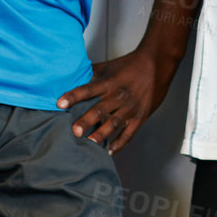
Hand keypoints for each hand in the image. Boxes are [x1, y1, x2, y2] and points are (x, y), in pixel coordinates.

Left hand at [55, 43, 177, 151]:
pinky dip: (120, 143)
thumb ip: (90, 72)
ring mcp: (130, 108)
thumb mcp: (109, 66)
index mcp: (109, 82)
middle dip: (87, 121)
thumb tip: (71, 75)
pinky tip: (109, 151)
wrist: (157, 66)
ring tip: (90, 143)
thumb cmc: (130, 65)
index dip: (73, 96)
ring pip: (114, 123)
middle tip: (74, 131)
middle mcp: (119, 96)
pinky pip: (129, 133)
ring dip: (101, 134)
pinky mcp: (140, 117)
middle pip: (100, 110)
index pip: (88, 89)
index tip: (60, 103)